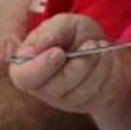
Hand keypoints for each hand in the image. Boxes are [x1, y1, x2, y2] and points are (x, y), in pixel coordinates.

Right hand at [9, 13, 123, 114]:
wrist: (102, 51)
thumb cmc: (77, 36)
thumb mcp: (65, 24)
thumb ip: (52, 32)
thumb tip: (41, 45)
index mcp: (27, 65)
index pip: (23, 77)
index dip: (40, 68)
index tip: (59, 53)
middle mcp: (41, 88)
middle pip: (56, 87)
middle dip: (78, 65)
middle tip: (91, 44)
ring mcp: (63, 100)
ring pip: (81, 90)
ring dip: (96, 64)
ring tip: (100, 46)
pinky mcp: (84, 105)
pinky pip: (98, 92)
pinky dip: (107, 70)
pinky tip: (106, 58)